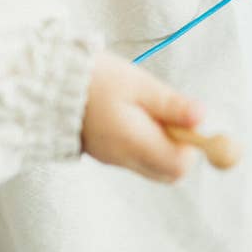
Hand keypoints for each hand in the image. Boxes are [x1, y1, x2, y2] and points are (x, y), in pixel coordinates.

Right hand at [81, 51, 203, 181]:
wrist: (48, 83)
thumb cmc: (97, 79)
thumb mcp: (139, 85)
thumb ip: (171, 105)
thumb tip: (202, 118)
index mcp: (134, 144)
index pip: (179, 165)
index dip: (193, 145)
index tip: (186, 119)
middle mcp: (124, 159)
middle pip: (170, 171)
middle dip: (180, 146)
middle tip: (169, 115)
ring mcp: (114, 159)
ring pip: (154, 164)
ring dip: (163, 141)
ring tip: (148, 110)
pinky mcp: (107, 153)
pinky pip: (138, 156)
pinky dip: (146, 140)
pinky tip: (134, 114)